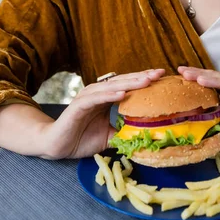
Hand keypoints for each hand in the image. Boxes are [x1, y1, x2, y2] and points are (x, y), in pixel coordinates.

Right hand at [41, 69, 165, 158]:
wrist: (56, 146)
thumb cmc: (82, 139)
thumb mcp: (109, 136)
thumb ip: (124, 132)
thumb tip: (146, 137)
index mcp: (106, 97)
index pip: (129, 85)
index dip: (145, 81)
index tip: (163, 77)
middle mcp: (98, 93)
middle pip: (123, 81)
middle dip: (142, 77)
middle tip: (159, 73)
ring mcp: (88, 97)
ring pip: (112, 86)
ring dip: (129, 83)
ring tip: (146, 80)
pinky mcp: (78, 105)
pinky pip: (96, 98)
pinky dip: (109, 95)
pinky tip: (122, 94)